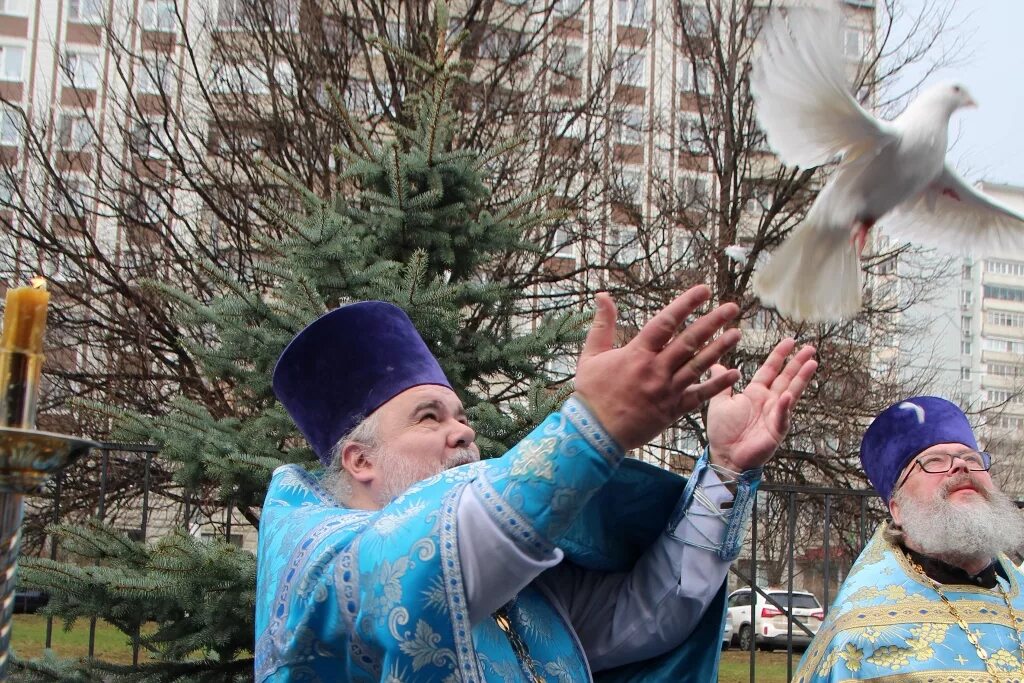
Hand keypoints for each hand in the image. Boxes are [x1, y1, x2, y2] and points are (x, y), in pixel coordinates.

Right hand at [574, 286, 741, 450]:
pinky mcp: (673, 410)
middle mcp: (656, 370)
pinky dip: (717, 385)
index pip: (666, 322)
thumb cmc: (591, 393)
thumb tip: (603, 295)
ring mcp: (667, 391)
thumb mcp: (591, 355)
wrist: (595, 433)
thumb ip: (602, 324)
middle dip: (713, 322)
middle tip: (732, 307)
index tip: (704, 290)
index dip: (686, 304)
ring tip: (737, 333)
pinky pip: (699, 396)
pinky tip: (734, 373)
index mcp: (637, 354)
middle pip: (689, 341)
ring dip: (720, 348)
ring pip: (698, 365)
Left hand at [706, 339, 816, 471]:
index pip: (770, 369)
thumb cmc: (723, 432)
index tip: (790, 341)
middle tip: (810, 347)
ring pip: (791, 392)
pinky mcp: (776, 430)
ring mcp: (775, 414)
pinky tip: (788, 396)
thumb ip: (722, 383)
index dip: (779, 355)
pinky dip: (784, 407)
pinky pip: (781, 416)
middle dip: (798, 363)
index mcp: (755, 393)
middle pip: (786, 377)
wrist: (725, 455)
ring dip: (801, 378)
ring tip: (812, 363)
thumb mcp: (720, 402)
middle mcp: (768, 401)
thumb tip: (717, 364)